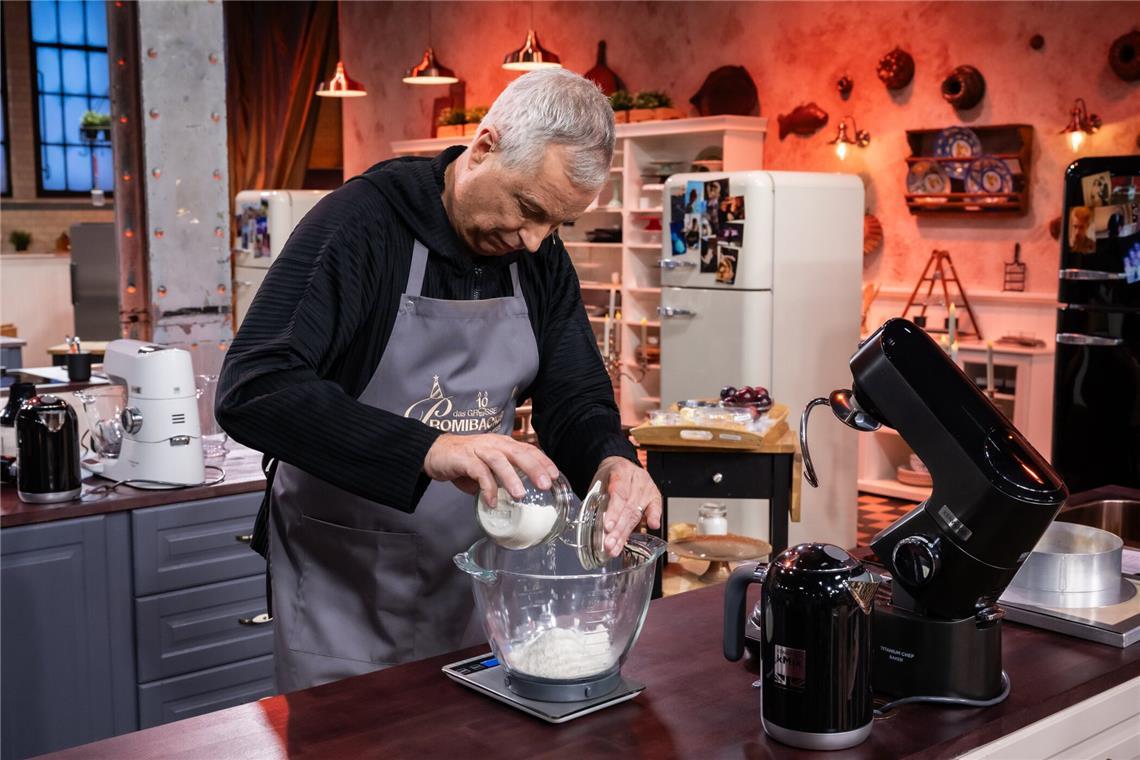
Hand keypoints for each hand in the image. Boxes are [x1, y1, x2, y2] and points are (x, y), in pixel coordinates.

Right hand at [423, 433, 559, 505]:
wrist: (434, 452)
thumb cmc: (464, 461)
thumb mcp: (488, 468)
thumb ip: (501, 480)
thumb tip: (514, 499)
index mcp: (503, 445)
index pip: (528, 450)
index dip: (542, 461)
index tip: (555, 476)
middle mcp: (493, 444)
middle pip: (518, 452)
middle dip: (534, 468)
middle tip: (546, 485)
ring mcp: (478, 449)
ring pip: (499, 460)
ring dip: (511, 477)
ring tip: (520, 495)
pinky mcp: (463, 458)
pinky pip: (478, 472)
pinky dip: (486, 487)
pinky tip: (491, 501)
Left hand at [594, 456, 661, 556]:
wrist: (621, 465)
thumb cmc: (608, 476)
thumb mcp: (598, 482)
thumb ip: (597, 500)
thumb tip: (592, 526)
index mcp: (620, 471)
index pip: (618, 493)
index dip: (614, 512)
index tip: (608, 527)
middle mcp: (637, 478)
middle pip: (628, 507)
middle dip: (618, 530)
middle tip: (609, 545)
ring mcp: (647, 486)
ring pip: (637, 512)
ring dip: (626, 533)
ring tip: (616, 547)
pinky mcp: (654, 495)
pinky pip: (655, 507)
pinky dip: (654, 517)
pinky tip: (652, 526)